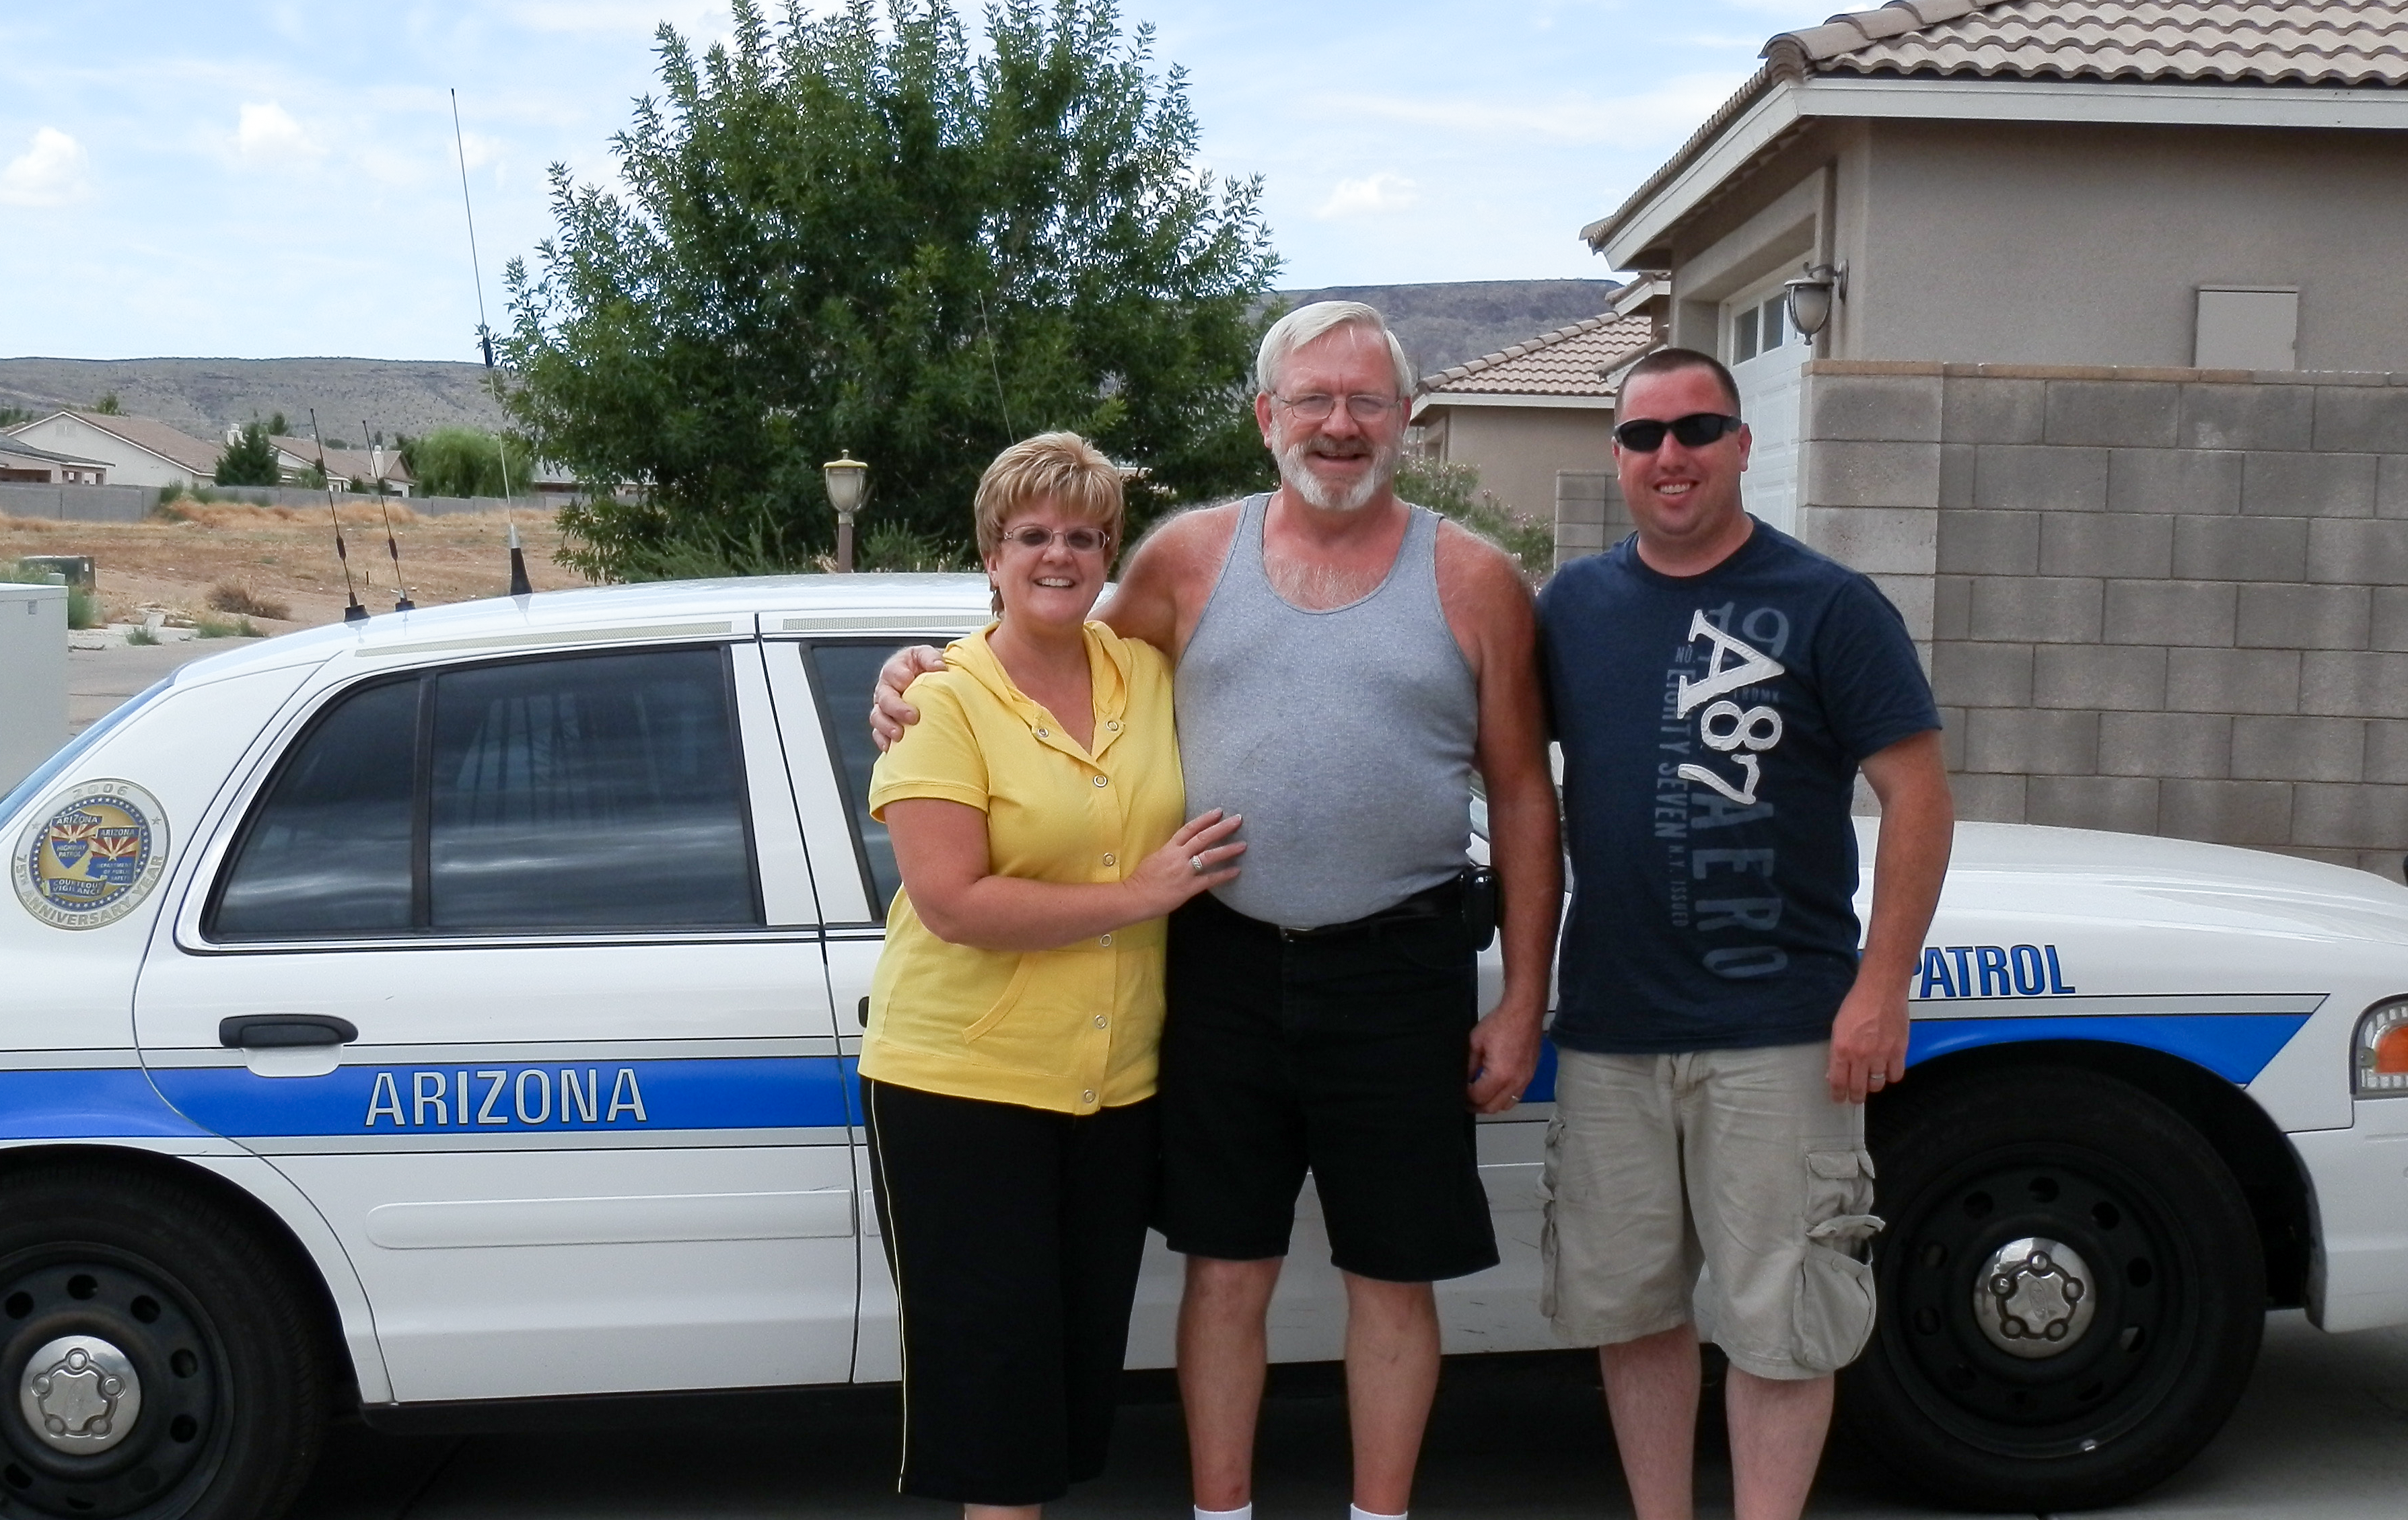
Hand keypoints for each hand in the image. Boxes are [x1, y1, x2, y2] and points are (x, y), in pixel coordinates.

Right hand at [869, 645, 946, 750]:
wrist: (928, 680)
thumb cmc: (926, 668)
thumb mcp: (927, 655)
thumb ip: (930, 657)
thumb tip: (938, 667)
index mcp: (895, 669)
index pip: (892, 672)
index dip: (899, 677)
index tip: (909, 681)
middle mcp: (886, 688)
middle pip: (884, 698)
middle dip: (896, 708)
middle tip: (912, 715)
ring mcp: (884, 707)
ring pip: (877, 717)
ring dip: (887, 726)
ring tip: (899, 734)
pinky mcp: (886, 723)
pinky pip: (879, 733)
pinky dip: (883, 741)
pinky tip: (891, 748)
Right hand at [1125, 810, 1243, 916]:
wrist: (1134, 897)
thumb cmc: (1141, 879)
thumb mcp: (1155, 858)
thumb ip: (1170, 852)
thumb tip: (1182, 849)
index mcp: (1169, 848)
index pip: (1190, 828)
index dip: (1205, 819)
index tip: (1219, 811)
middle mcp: (1178, 856)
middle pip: (1203, 837)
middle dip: (1222, 828)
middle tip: (1238, 820)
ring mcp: (1184, 871)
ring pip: (1209, 856)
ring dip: (1228, 850)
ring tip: (1243, 845)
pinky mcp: (1188, 887)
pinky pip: (1209, 880)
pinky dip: (1224, 875)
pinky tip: (1236, 871)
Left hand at [1465, 1007, 1540, 1114]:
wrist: (1524, 1012)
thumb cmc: (1500, 1023)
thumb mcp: (1475, 1043)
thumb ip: (1469, 1066)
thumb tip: (1463, 1081)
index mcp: (1500, 1075)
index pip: (1478, 1098)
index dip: (1465, 1098)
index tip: (1459, 1093)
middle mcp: (1515, 1082)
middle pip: (1492, 1107)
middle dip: (1476, 1106)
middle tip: (1465, 1101)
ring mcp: (1525, 1080)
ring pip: (1506, 1105)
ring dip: (1491, 1104)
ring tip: (1478, 1097)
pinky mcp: (1530, 1075)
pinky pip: (1516, 1096)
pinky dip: (1504, 1097)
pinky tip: (1494, 1089)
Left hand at [1827, 980, 1908, 1103]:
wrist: (1881, 990)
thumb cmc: (1857, 1004)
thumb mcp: (1838, 1027)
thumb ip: (1837, 1051)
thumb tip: (1835, 1071)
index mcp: (1841, 1050)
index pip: (1838, 1083)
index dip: (1838, 1095)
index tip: (1839, 1099)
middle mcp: (1861, 1056)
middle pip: (1859, 1089)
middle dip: (1855, 1097)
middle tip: (1855, 1097)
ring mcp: (1881, 1055)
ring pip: (1878, 1084)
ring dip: (1873, 1085)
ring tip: (1871, 1080)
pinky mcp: (1899, 1051)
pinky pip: (1896, 1075)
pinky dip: (1891, 1075)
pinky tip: (1887, 1069)